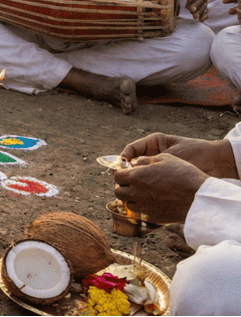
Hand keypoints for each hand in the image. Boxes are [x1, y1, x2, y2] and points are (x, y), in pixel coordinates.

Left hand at [113, 153, 209, 224]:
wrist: (199, 197)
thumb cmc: (183, 174)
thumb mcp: (164, 158)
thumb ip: (145, 160)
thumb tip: (135, 164)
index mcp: (136, 177)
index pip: (117, 176)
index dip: (122, 174)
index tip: (128, 173)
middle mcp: (136, 193)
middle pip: (118, 192)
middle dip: (123, 187)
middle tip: (134, 184)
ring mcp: (144, 207)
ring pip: (128, 204)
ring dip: (132, 199)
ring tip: (144, 193)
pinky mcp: (153, 217)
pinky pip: (142, 213)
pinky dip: (144, 208)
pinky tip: (155, 202)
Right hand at [121, 132, 238, 178]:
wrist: (215, 162)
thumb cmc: (194, 152)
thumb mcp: (170, 154)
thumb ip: (151, 160)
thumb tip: (132, 168)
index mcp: (154, 144)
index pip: (132, 149)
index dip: (123, 157)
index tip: (121, 166)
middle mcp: (153, 156)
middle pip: (132, 164)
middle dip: (126, 172)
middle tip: (123, 180)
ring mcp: (158, 168)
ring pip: (139, 175)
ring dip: (134, 182)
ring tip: (132, 188)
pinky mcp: (163, 180)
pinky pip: (150, 184)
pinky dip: (145, 189)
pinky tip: (143, 193)